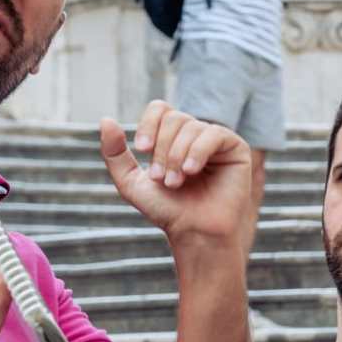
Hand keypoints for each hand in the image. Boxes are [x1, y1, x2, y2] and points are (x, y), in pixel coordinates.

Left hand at [102, 105, 252, 251]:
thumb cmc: (167, 210)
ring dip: (177, 156)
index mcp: (173, 137)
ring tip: (176, 182)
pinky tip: (192, 171)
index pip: (160, 109)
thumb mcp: (131, 182)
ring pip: (191, 127)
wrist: (194, 232)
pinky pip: (213, 134)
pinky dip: (198, 151)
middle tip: (162, 178)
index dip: (148, 124)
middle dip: (163, 149)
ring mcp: (217, 140)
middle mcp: (195, 134)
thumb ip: (114, 153)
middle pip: (173, 118)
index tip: (141, 150)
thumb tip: (106, 119)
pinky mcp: (236, 148)